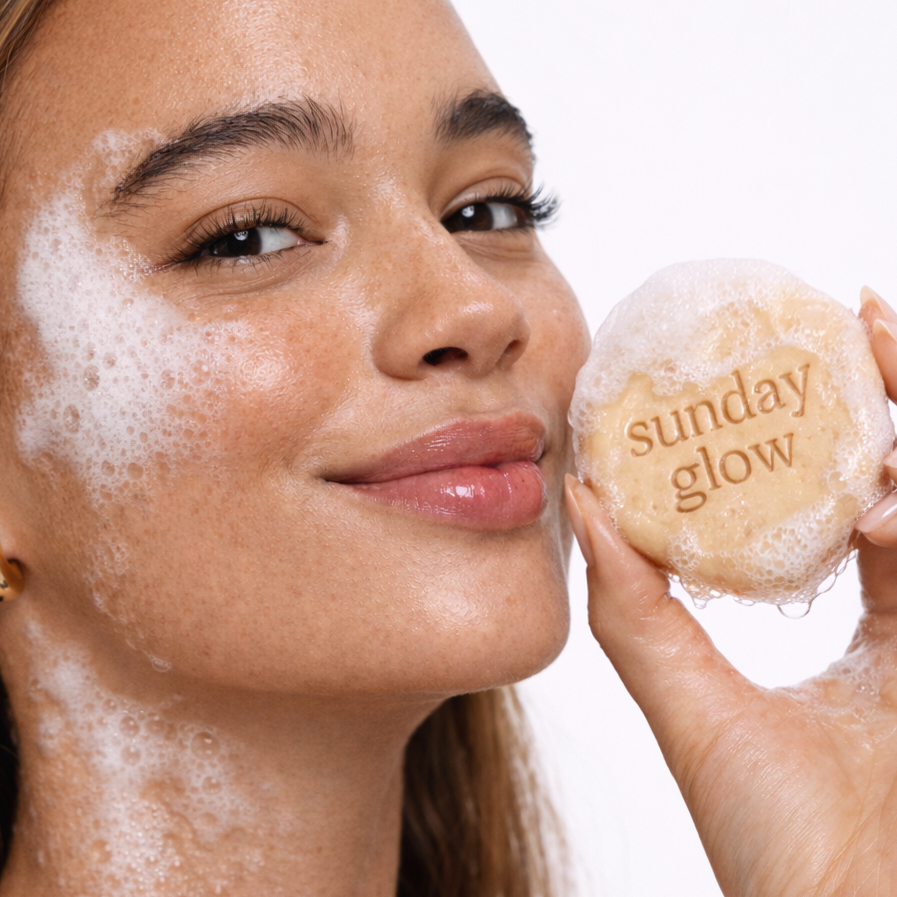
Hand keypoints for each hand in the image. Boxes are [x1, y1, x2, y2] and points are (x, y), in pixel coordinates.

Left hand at [565, 287, 896, 896]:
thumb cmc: (775, 839)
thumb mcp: (688, 701)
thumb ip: (635, 606)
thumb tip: (577, 498)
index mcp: (864, 627)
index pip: (852, 504)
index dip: (830, 432)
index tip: (790, 357)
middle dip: (895, 393)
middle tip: (856, 312)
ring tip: (878, 335)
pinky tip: (888, 487)